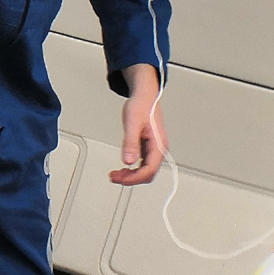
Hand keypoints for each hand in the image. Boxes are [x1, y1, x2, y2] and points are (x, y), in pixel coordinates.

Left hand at [114, 64, 167, 185]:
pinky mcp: (148, 147)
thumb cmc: (142, 106)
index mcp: (158, 144)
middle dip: (131, 179)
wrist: (145, 96)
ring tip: (116, 174)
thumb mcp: (132, 123)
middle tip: (115, 177)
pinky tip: (123, 167)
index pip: (149, 169)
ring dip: (131, 175)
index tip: (121, 179)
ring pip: (145, 170)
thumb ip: (130, 143)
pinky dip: (132, 168)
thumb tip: (128, 161)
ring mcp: (153, 149)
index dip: (135, 178)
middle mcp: (158, 149)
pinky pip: (142, 164)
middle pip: (148, 173)